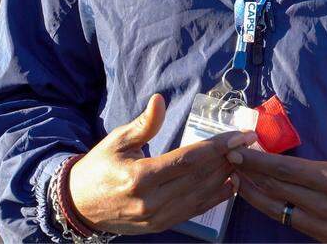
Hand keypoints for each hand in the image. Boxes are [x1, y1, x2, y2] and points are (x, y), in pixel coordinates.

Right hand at [68, 93, 255, 234]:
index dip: (219, 146)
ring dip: (224, 176)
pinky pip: (193, 211)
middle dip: (228, 158)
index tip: (242, 135)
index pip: (189, 159)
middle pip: (200, 177)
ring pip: (200, 195)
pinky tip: (230, 184)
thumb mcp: (117, 141)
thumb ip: (144, 124)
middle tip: (247, 143)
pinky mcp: (160, 226)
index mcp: (140, 176)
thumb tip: (159, 100)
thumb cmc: (99, 167)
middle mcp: (151, 201)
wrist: (78, 205)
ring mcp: (157, 217)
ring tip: (242, 159)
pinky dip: (214, 197)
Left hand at [230, 105, 326, 241]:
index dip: (259, 160)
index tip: (238, 150)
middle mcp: (325, 206)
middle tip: (227, 159)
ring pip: (278, 209)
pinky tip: (260, 196)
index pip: (286, 170)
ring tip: (235, 178)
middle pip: (276, 188)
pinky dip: (270, 207)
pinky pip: (289, 221)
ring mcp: (322, 225)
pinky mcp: (323, 236)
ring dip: (254, 193)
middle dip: (250, 173)